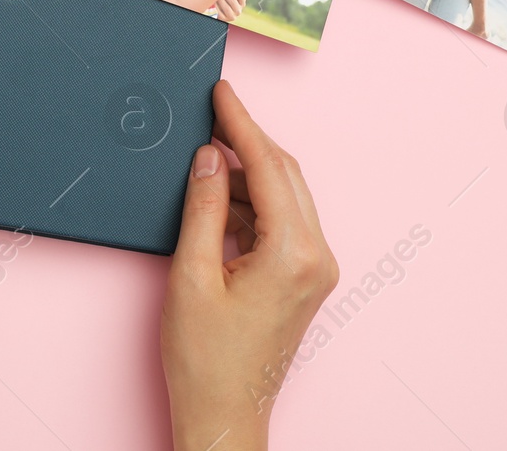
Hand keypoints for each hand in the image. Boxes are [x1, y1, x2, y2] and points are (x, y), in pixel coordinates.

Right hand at [163, 81, 338, 450]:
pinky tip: (217, 200)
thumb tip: (210, 157)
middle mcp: (315, 257)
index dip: (240, 124)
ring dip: (245, 175)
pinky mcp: (304, 279)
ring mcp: (314, 269)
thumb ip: (202, 208)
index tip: (221, 92)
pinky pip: (281, 222)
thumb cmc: (205, 360)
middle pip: (284, 175)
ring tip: (202, 165)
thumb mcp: (191, 274)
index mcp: (292, 253)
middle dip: (247, 141)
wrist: (225, 414)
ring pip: (284, 196)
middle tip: (212, 113)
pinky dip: (251, 204)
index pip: (268, 167)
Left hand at [213, 0, 247, 21]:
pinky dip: (216, 7)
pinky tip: (214, 2)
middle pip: (233, 2)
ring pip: (227, 8)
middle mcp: (238, 11)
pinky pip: (220, 13)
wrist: (219, 10)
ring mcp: (232, 16)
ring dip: (220, 1)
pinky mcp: (224, 20)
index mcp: (242, 4)